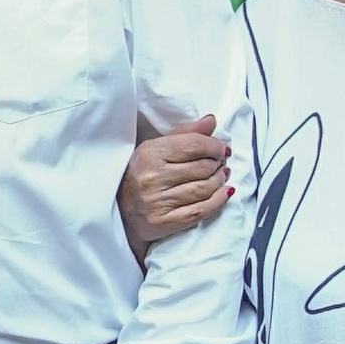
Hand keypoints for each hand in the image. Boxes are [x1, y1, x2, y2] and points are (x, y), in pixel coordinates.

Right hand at [118, 116, 232, 261]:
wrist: (119, 208)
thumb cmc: (141, 173)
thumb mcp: (156, 147)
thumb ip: (185, 133)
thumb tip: (211, 121)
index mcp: (150, 154)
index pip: (193, 145)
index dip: (214, 146)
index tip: (222, 148)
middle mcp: (153, 178)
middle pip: (202, 167)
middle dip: (218, 163)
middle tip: (221, 162)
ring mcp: (158, 202)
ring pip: (204, 188)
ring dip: (219, 181)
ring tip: (221, 175)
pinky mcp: (165, 222)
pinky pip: (200, 210)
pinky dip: (218, 201)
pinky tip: (225, 193)